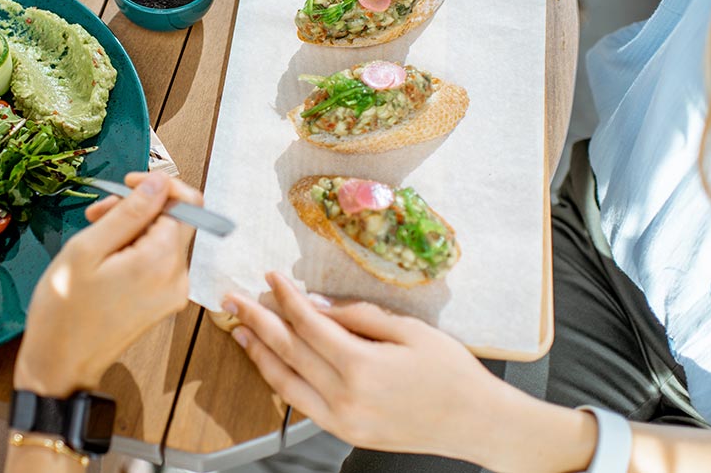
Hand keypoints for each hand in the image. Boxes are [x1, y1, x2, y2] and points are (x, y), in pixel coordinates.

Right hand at [13, 171, 201, 396]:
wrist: (60, 364)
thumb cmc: (64, 310)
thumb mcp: (87, 250)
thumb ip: (129, 212)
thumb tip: (159, 182)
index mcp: (161, 262)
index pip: (188, 203)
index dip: (157, 186)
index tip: (127, 184)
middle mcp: (177, 278)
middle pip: (175, 221)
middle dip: (140, 208)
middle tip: (98, 213)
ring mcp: (172, 293)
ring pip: (164, 240)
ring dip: (133, 229)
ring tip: (95, 237)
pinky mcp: (162, 303)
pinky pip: (158, 262)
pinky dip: (135, 251)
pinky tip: (104, 258)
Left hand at [223, 272, 596, 471]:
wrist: (477, 423)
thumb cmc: (452, 373)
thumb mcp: (409, 331)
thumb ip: (357, 316)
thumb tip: (315, 303)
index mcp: (362, 366)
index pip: (308, 324)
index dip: (285, 297)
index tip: (270, 277)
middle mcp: (345, 397)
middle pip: (288, 351)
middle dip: (257, 321)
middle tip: (233, 299)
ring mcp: (342, 420)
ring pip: (285, 382)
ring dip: (259, 353)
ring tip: (240, 329)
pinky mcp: (345, 433)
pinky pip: (301, 404)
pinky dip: (281, 380)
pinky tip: (270, 363)